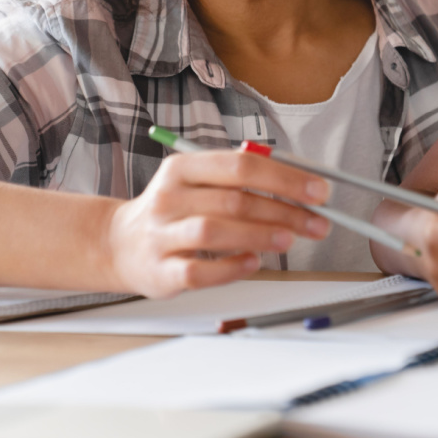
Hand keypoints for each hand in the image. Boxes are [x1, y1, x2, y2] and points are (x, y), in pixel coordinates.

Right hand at [104, 150, 331, 297]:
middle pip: (234, 199)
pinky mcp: (161, 271)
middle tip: (317, 222)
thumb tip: (301, 188)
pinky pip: (200, 271)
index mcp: (183, 168)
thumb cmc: (173, 212)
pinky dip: (231, 268)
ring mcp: (162, 235)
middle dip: (284, 210)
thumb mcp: (199, 182)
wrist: (118, 245)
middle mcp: (170, 198)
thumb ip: (242, 180)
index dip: (285, 178)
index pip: (241, 165)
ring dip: (259, 235)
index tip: (319, 191)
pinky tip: (254, 263)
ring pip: (215, 231)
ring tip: (289, 239)